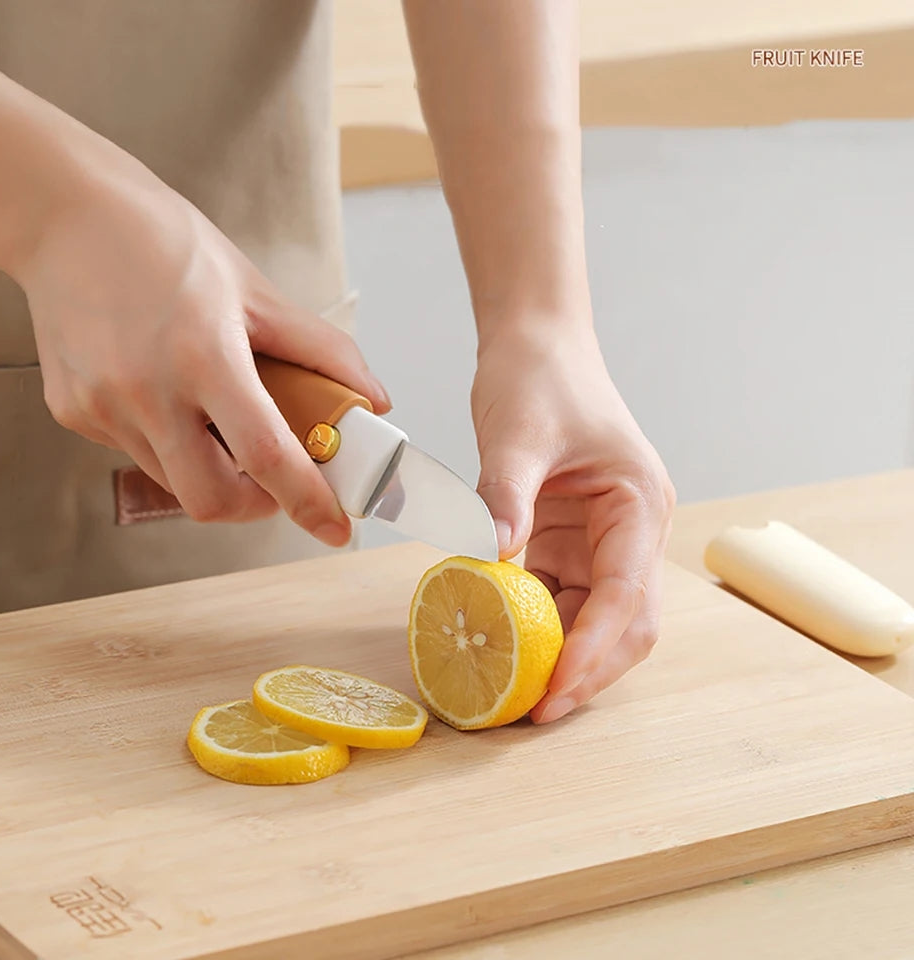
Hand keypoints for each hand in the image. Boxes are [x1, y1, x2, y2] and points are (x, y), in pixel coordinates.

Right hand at [16, 161, 389, 544]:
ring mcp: (101, 407)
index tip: (335, 530)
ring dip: (211, 470)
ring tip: (216, 416)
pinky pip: (136, 452)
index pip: (266, 456)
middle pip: (210, 501)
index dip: (308, 502)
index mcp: (204, 356)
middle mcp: (146, 392)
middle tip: (274, 479)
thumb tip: (372, 400)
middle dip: (254, 506)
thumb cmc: (166, 243)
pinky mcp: (72, 411)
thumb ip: (322, 352)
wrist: (63, 214)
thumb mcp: (256, 291)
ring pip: (172, 480)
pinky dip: (168, 441)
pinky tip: (165, 392)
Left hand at [472, 327, 674, 722]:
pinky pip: (555, 597)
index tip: (553, 690)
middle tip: (533, 713)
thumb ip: (504, 494)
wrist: (535, 345)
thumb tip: (488, 559)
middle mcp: (630, 532)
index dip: (592, 649)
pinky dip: (531, 626)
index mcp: (639, 504)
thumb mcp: (517, 432)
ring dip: (557, 655)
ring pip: (591, 619)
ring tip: (511, 692)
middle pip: (623, 623)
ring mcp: (600, 541)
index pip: (626, 594)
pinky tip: (496, 644)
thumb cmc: (540, 376)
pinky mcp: (567, 542)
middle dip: (584, 670)